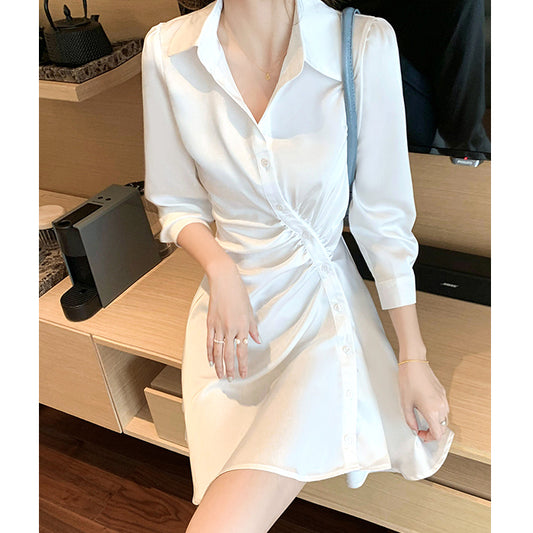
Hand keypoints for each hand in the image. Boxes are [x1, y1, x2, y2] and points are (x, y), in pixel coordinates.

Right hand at [206, 261, 260, 380]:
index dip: (243, 365)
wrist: (224, 281)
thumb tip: (257, 340)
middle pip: (229, 355)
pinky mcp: (210, 323)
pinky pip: (209, 342)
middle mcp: (230, 329)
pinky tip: (210, 361)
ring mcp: (218, 327)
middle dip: (230, 369)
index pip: (242, 351)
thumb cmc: (239, 293)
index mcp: (242, 327)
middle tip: (230, 380)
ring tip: (220, 375)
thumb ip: (253, 327)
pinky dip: (209, 353)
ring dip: (219, 365)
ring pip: (218, 351)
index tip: (243, 375)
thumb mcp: (250, 310)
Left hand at [397, 359, 449, 441]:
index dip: (429, 438)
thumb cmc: (408, 380)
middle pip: (442, 427)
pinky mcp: (443, 392)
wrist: (414, 363)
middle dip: (432, 431)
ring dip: (435, 421)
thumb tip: (414, 428)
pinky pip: (443, 408)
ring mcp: (444, 399)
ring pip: (444, 418)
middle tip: (421, 428)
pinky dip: (436, 412)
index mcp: (432, 411)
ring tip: (422, 417)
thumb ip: (410, 419)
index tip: (421, 434)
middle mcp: (441, 406)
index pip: (438, 434)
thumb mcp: (405, 403)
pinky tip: (425, 407)